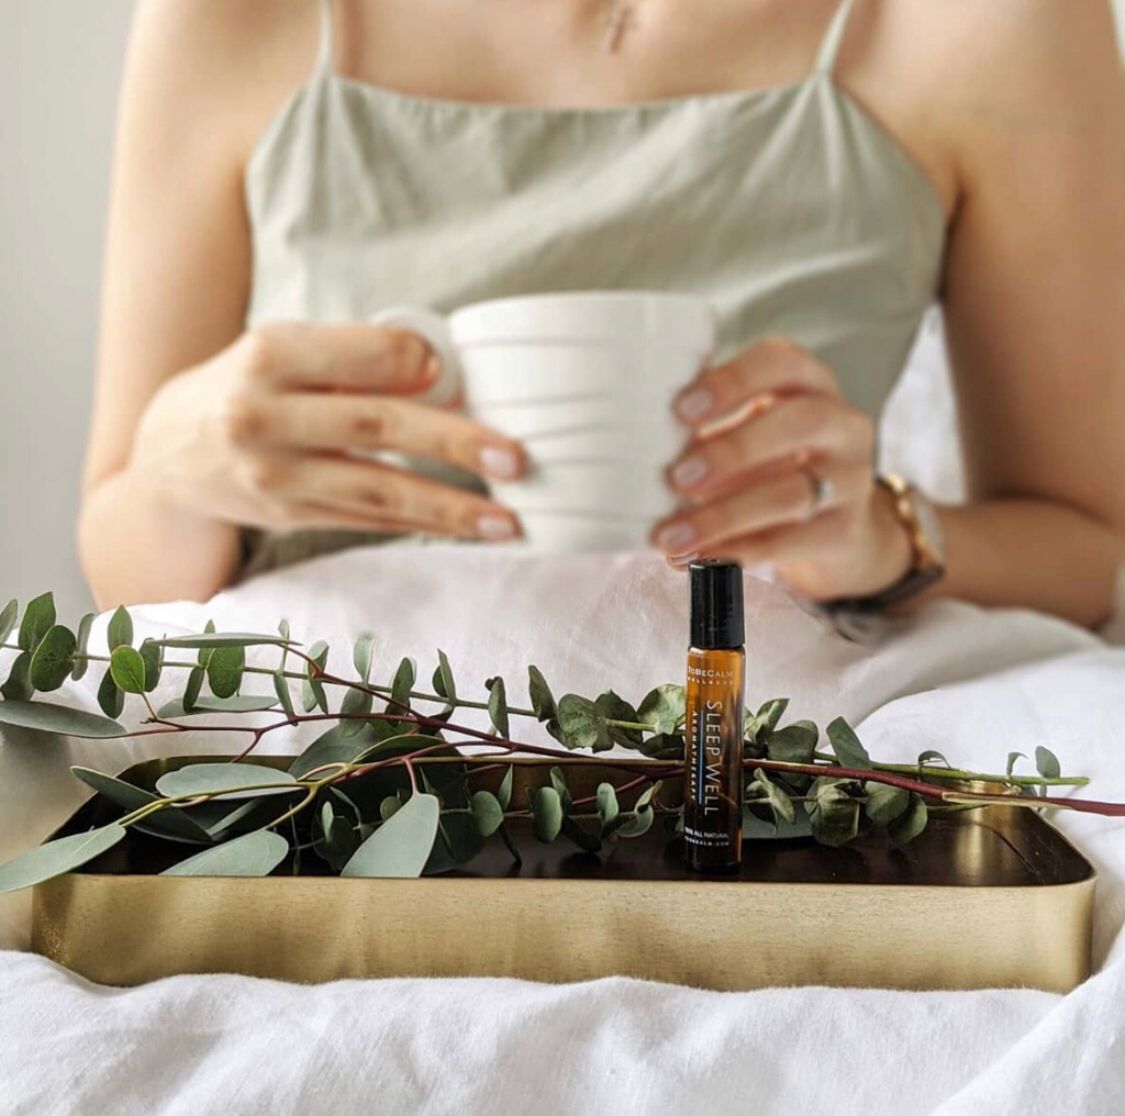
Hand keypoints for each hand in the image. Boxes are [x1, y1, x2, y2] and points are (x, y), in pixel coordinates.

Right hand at [130, 321, 526, 539]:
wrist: (167, 453)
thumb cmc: (247, 387)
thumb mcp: (284, 350)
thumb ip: (353, 357)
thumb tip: (443, 374)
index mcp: (270, 353)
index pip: (361, 352)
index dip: (416, 362)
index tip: (454, 373)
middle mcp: (265, 415)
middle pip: (378, 426)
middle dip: (454, 444)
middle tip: (515, 459)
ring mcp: (274, 474)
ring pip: (377, 489)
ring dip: (449, 506)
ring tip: (506, 518)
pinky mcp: (286, 516)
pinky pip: (366, 520)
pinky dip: (419, 524)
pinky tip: (466, 528)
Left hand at [652, 337, 911, 600]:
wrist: (834, 525)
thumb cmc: (770, 463)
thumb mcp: (748, 430)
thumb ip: (703, 428)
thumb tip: (630, 446)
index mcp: (808, 382)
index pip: (781, 362)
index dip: (733, 382)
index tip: (682, 409)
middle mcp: (841, 423)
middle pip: (798, 423)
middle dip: (732, 450)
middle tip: (675, 477)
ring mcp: (850, 478)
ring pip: (791, 492)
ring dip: (724, 515)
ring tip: (671, 536)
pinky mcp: (844, 530)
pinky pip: (789, 541)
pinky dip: (738, 551)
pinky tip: (698, 558)